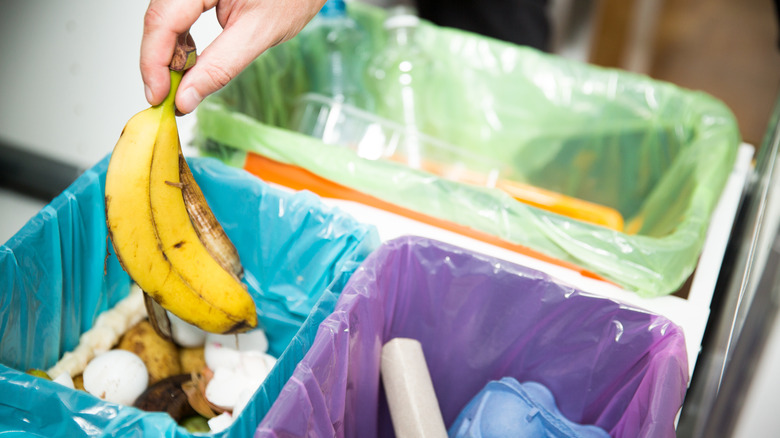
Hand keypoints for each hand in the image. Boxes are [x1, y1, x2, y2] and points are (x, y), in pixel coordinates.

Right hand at [141, 0, 325, 113]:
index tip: (157, 96)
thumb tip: (187, 97)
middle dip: (159, 62)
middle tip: (165, 98)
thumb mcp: (259, 33)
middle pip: (159, 20)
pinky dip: (181, 44)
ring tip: (178, 87)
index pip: (163, 20)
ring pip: (165, 20)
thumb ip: (220, 66)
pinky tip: (189, 65)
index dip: (153, 62)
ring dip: (169, 55)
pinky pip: (178, 16)